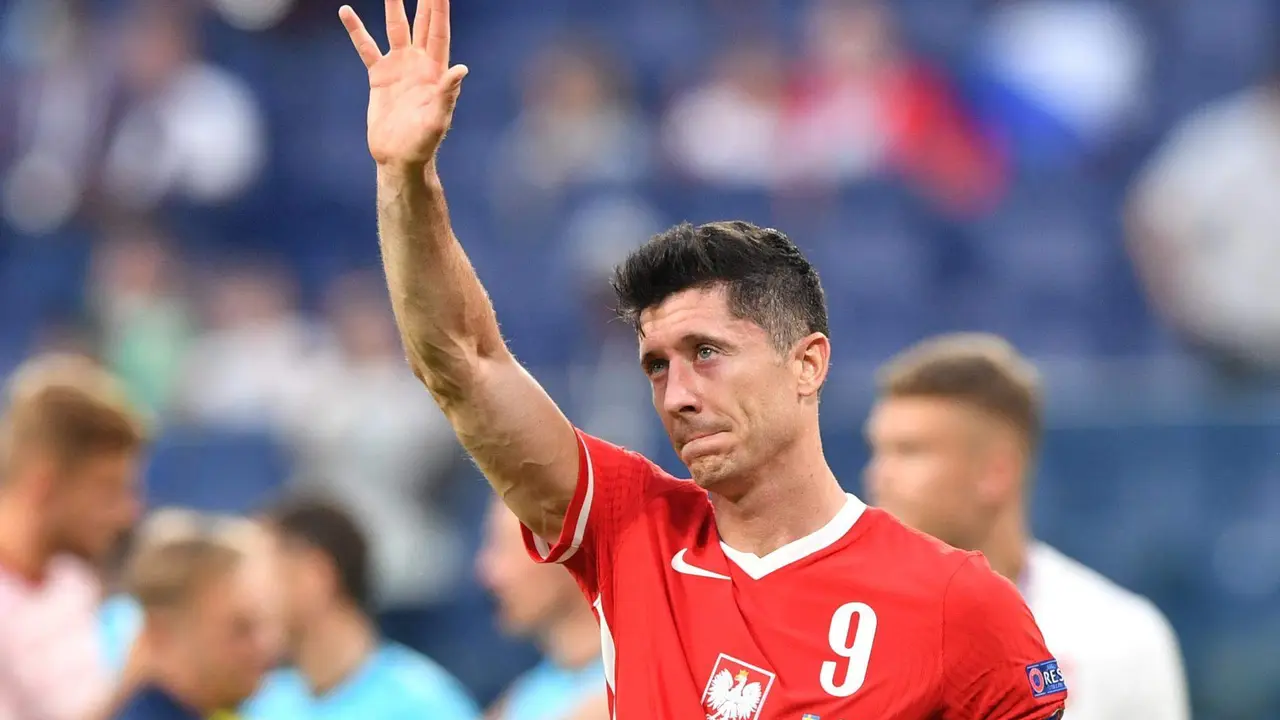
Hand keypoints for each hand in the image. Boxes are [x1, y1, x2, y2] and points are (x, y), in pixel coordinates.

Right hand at [340, 0, 468, 168]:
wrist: (399, 157)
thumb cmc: (423, 143)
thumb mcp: (437, 119)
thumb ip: (448, 93)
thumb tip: (462, 69)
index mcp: (435, 70)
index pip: (438, 31)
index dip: (439, 9)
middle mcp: (418, 63)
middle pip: (421, 23)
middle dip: (423, 0)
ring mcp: (399, 67)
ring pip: (396, 29)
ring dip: (393, 6)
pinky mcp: (379, 76)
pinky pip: (366, 47)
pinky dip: (357, 30)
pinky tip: (346, 11)